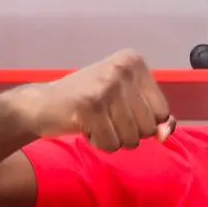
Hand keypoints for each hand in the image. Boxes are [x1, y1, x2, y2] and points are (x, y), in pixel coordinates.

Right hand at [15, 51, 174, 150]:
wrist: (41, 104)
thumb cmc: (90, 104)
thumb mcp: (128, 103)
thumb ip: (156, 119)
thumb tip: (166, 135)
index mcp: (134, 62)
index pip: (162, 112)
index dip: (142, 122)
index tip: (118, 108)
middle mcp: (122, 69)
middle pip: (148, 127)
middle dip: (127, 132)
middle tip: (103, 116)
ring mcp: (106, 86)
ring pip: (131, 139)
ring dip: (113, 138)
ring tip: (94, 120)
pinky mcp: (90, 105)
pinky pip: (112, 144)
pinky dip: (99, 143)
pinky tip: (84, 126)